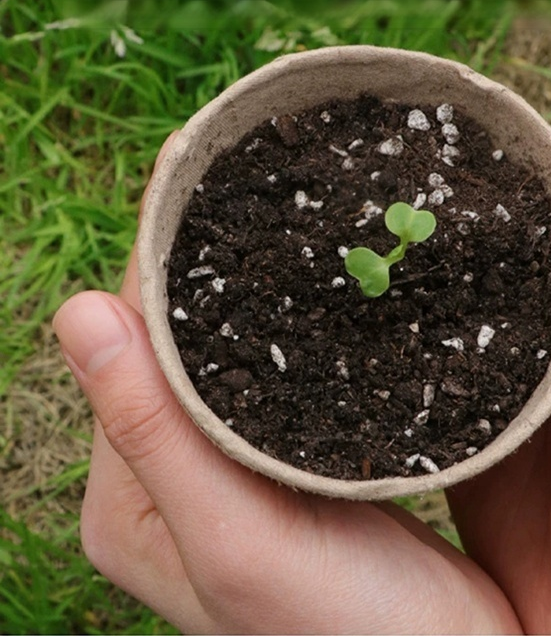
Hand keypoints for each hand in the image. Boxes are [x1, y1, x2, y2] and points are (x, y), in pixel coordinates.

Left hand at [52, 133, 518, 633]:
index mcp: (134, 494)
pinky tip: (322, 276)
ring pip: (228, 345)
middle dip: (207, 251)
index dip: (157, 250)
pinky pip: (271, 368)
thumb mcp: (240, 542)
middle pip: (177, 335)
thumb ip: (153, 434)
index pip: (129, 339)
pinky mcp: (287, 461)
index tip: (191, 163)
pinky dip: (287, 316)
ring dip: (251, 277)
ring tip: (287, 199)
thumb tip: (75, 310)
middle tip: (247, 161)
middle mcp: (172, 474)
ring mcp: (233, 465)